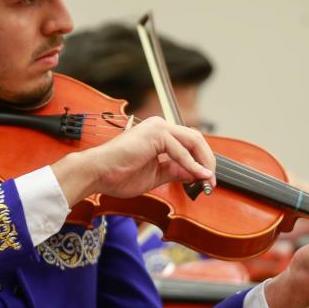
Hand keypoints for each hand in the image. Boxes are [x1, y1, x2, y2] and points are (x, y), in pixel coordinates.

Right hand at [50, 116, 214, 204]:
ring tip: (208, 180)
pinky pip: (180, 150)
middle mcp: (159, 126)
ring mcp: (157, 127)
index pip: (188, 143)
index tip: (207, 180)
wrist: (96, 174)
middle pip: (195, 139)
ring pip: (192, 141)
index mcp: (158, 134)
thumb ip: (176, 172)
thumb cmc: (118, 175)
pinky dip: (192, 164)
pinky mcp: (155, 133)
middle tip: (211, 181)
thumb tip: (198, 174)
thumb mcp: (156, 175)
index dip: (202, 161)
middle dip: (208, 160)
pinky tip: (198, 176)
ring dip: (204, 162)